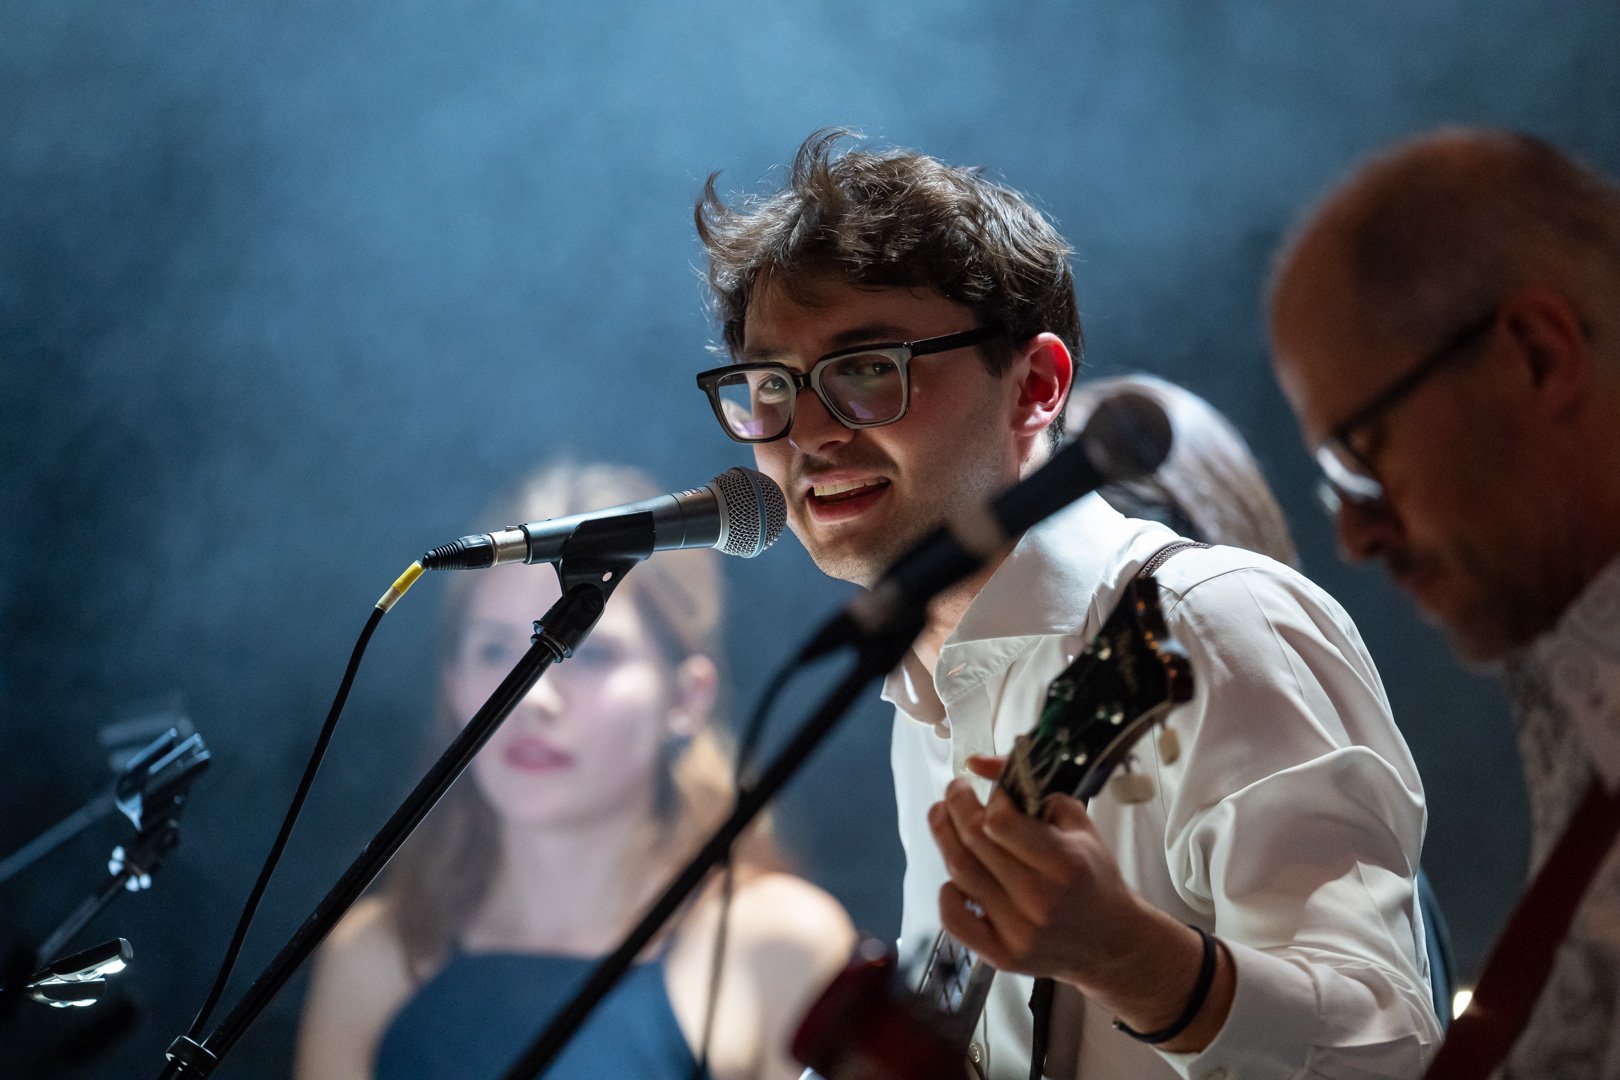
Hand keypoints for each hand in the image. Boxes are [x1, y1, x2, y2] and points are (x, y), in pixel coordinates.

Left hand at [926, 754, 1232, 1050]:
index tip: (992, 792)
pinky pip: (954, 920)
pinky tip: (953, 876)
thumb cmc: (1092, 877)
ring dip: (943, 837)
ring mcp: (1019, 930)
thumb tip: (978, 763)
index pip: (1002, 823)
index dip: (990, 800)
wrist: (1111, 942)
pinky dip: (946, 893)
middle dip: (956, 805)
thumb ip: (1032, 789)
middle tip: (956, 791)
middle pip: (974, 843)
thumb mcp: (1077, 822)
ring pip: (960, 874)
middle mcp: (1040, 899)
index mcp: (1065, 863)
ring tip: (943, 816)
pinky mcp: (1003, 955)